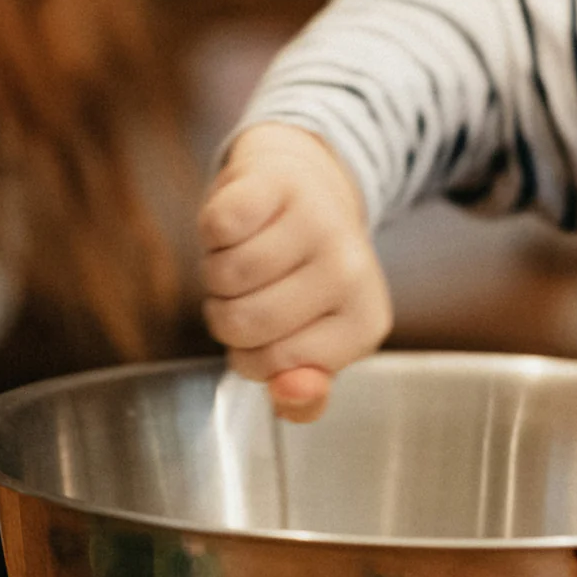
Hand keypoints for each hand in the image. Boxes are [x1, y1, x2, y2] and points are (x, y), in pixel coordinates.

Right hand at [197, 123, 391, 420]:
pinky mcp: (281, 182)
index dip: (250, 355)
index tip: (271, 329)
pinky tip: (240, 224)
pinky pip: (216, 227)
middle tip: (251, 291)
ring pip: (224, 276)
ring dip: (216, 273)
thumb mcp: (313, 347)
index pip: (271, 366)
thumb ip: (303, 395)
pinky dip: (212, 231)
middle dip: (226, 314)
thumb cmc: (303, 279)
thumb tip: (290, 392)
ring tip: (246, 256)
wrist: (305, 189)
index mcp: (364, 324)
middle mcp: (351, 272)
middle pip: (242, 323)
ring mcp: (320, 222)